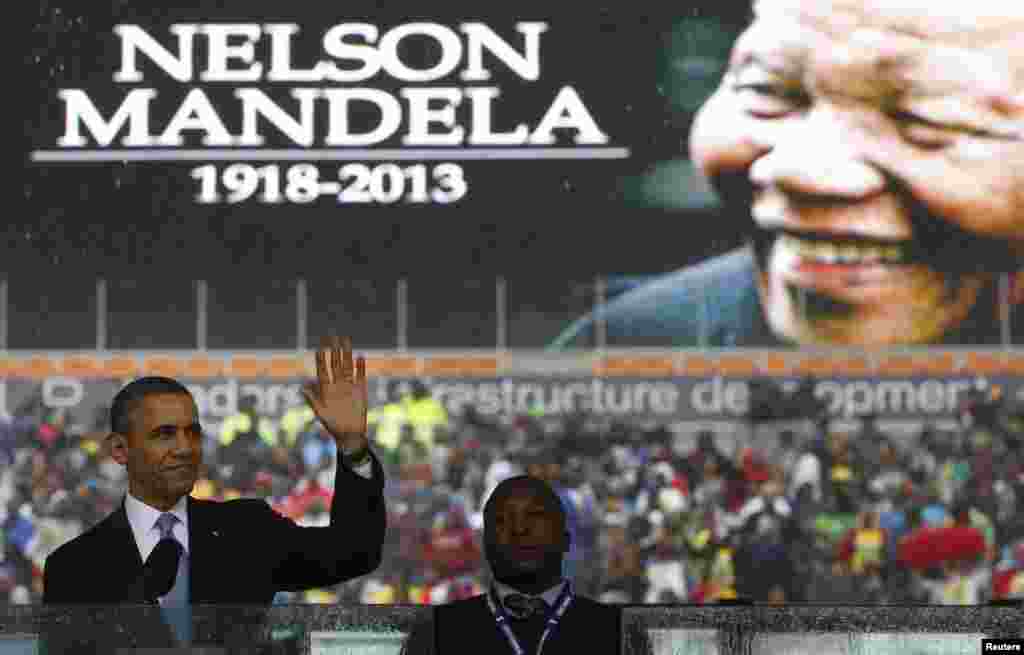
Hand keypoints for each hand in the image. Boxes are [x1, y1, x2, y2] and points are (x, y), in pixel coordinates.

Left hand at [301, 336, 368, 455]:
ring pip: (347, 367)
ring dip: (347, 355)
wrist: (350, 434)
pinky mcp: (361, 390)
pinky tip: (360, 357)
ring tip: (346, 342)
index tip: (320, 348)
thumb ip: (312, 399)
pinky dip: (360, 367)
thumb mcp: (320, 412)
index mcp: (326, 389)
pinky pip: (360, 376)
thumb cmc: (332, 425)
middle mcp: (337, 385)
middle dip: (334, 351)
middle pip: (335, 365)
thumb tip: (302, 387)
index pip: (323, 370)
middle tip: (333, 337)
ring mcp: (349, 386)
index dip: (321, 359)